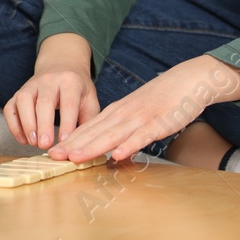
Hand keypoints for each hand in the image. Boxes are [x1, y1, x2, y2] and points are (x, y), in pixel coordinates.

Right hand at [4, 32, 100, 149]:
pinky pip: (11, 107)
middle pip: (44, 101)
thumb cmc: (77, 88)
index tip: (64, 141)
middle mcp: (49, 80)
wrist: (61, 65)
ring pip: (24, 100)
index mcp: (70, 81)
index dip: (66, 122)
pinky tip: (22, 139)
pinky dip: (13, 124)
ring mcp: (31, 85)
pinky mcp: (19, 92)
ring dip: (26, 123)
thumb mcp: (90, 99)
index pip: (68, 103)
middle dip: (43, 125)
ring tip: (33, 143)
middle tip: (45, 145)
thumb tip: (86, 145)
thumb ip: (89, 120)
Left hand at [47, 55, 239, 163]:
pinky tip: (116, 156)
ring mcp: (140, 118)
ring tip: (74, 157)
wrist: (187, 81)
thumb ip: (123, 132)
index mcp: (116, 111)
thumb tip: (112, 153)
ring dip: (92, 147)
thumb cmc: (162, 100)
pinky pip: (141, 136)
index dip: (70, 140)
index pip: (88, 127)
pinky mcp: (158, 123)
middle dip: (72, 144)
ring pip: (112, 134)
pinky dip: (128, 146)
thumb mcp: (137, 115)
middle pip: (94, 131)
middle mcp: (123, 114)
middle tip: (53, 156)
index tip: (53, 152)